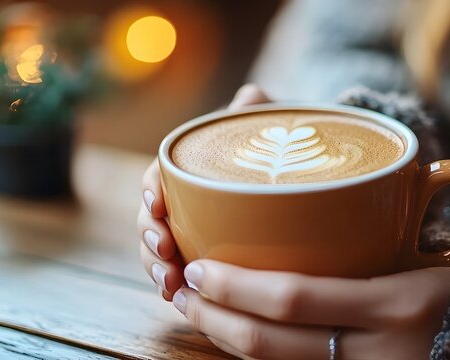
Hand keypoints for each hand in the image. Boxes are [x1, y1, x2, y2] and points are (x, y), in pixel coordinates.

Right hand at [138, 84, 271, 299]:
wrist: (300, 177)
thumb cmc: (278, 149)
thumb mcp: (269, 129)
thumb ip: (255, 112)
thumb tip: (249, 98)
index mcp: (190, 168)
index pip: (157, 176)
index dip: (151, 189)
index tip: (157, 203)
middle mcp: (184, 202)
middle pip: (151, 220)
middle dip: (149, 238)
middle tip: (166, 252)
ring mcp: (191, 233)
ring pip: (158, 253)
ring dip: (156, 269)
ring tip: (171, 285)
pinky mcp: (206, 260)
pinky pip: (182, 276)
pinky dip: (176, 289)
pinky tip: (179, 301)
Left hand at [138, 84, 449, 358]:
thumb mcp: (424, 238)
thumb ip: (372, 210)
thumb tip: (306, 180)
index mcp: (396, 302)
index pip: (295, 299)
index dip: (235, 289)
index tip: (199, 268)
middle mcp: (380, 351)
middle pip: (274, 343)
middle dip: (215, 319)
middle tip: (183, 291)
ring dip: (226, 341)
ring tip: (195, 312)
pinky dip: (258, 356)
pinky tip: (234, 335)